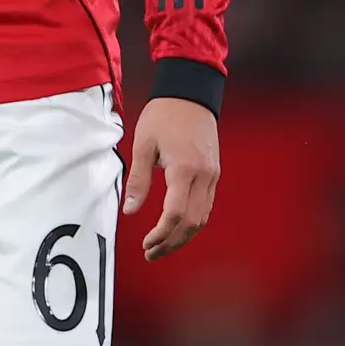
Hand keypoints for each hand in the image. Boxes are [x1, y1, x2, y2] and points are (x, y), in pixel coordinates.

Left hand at [123, 96, 220, 260]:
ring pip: (202, 217)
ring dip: (183, 236)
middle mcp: (204, 176)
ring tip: (162, 245)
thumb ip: (138, 180)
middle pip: (192, 223)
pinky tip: (177, 226)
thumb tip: (130, 210)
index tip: (146, 243)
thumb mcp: (143, 144)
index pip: (176, 214)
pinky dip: (192, 222)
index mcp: (185, 169)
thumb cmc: (164, 115)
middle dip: (172, 242)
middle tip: (151, 253)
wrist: (190, 92)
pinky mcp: (214, 172)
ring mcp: (212, 175)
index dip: (161, 234)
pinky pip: (206, 206)